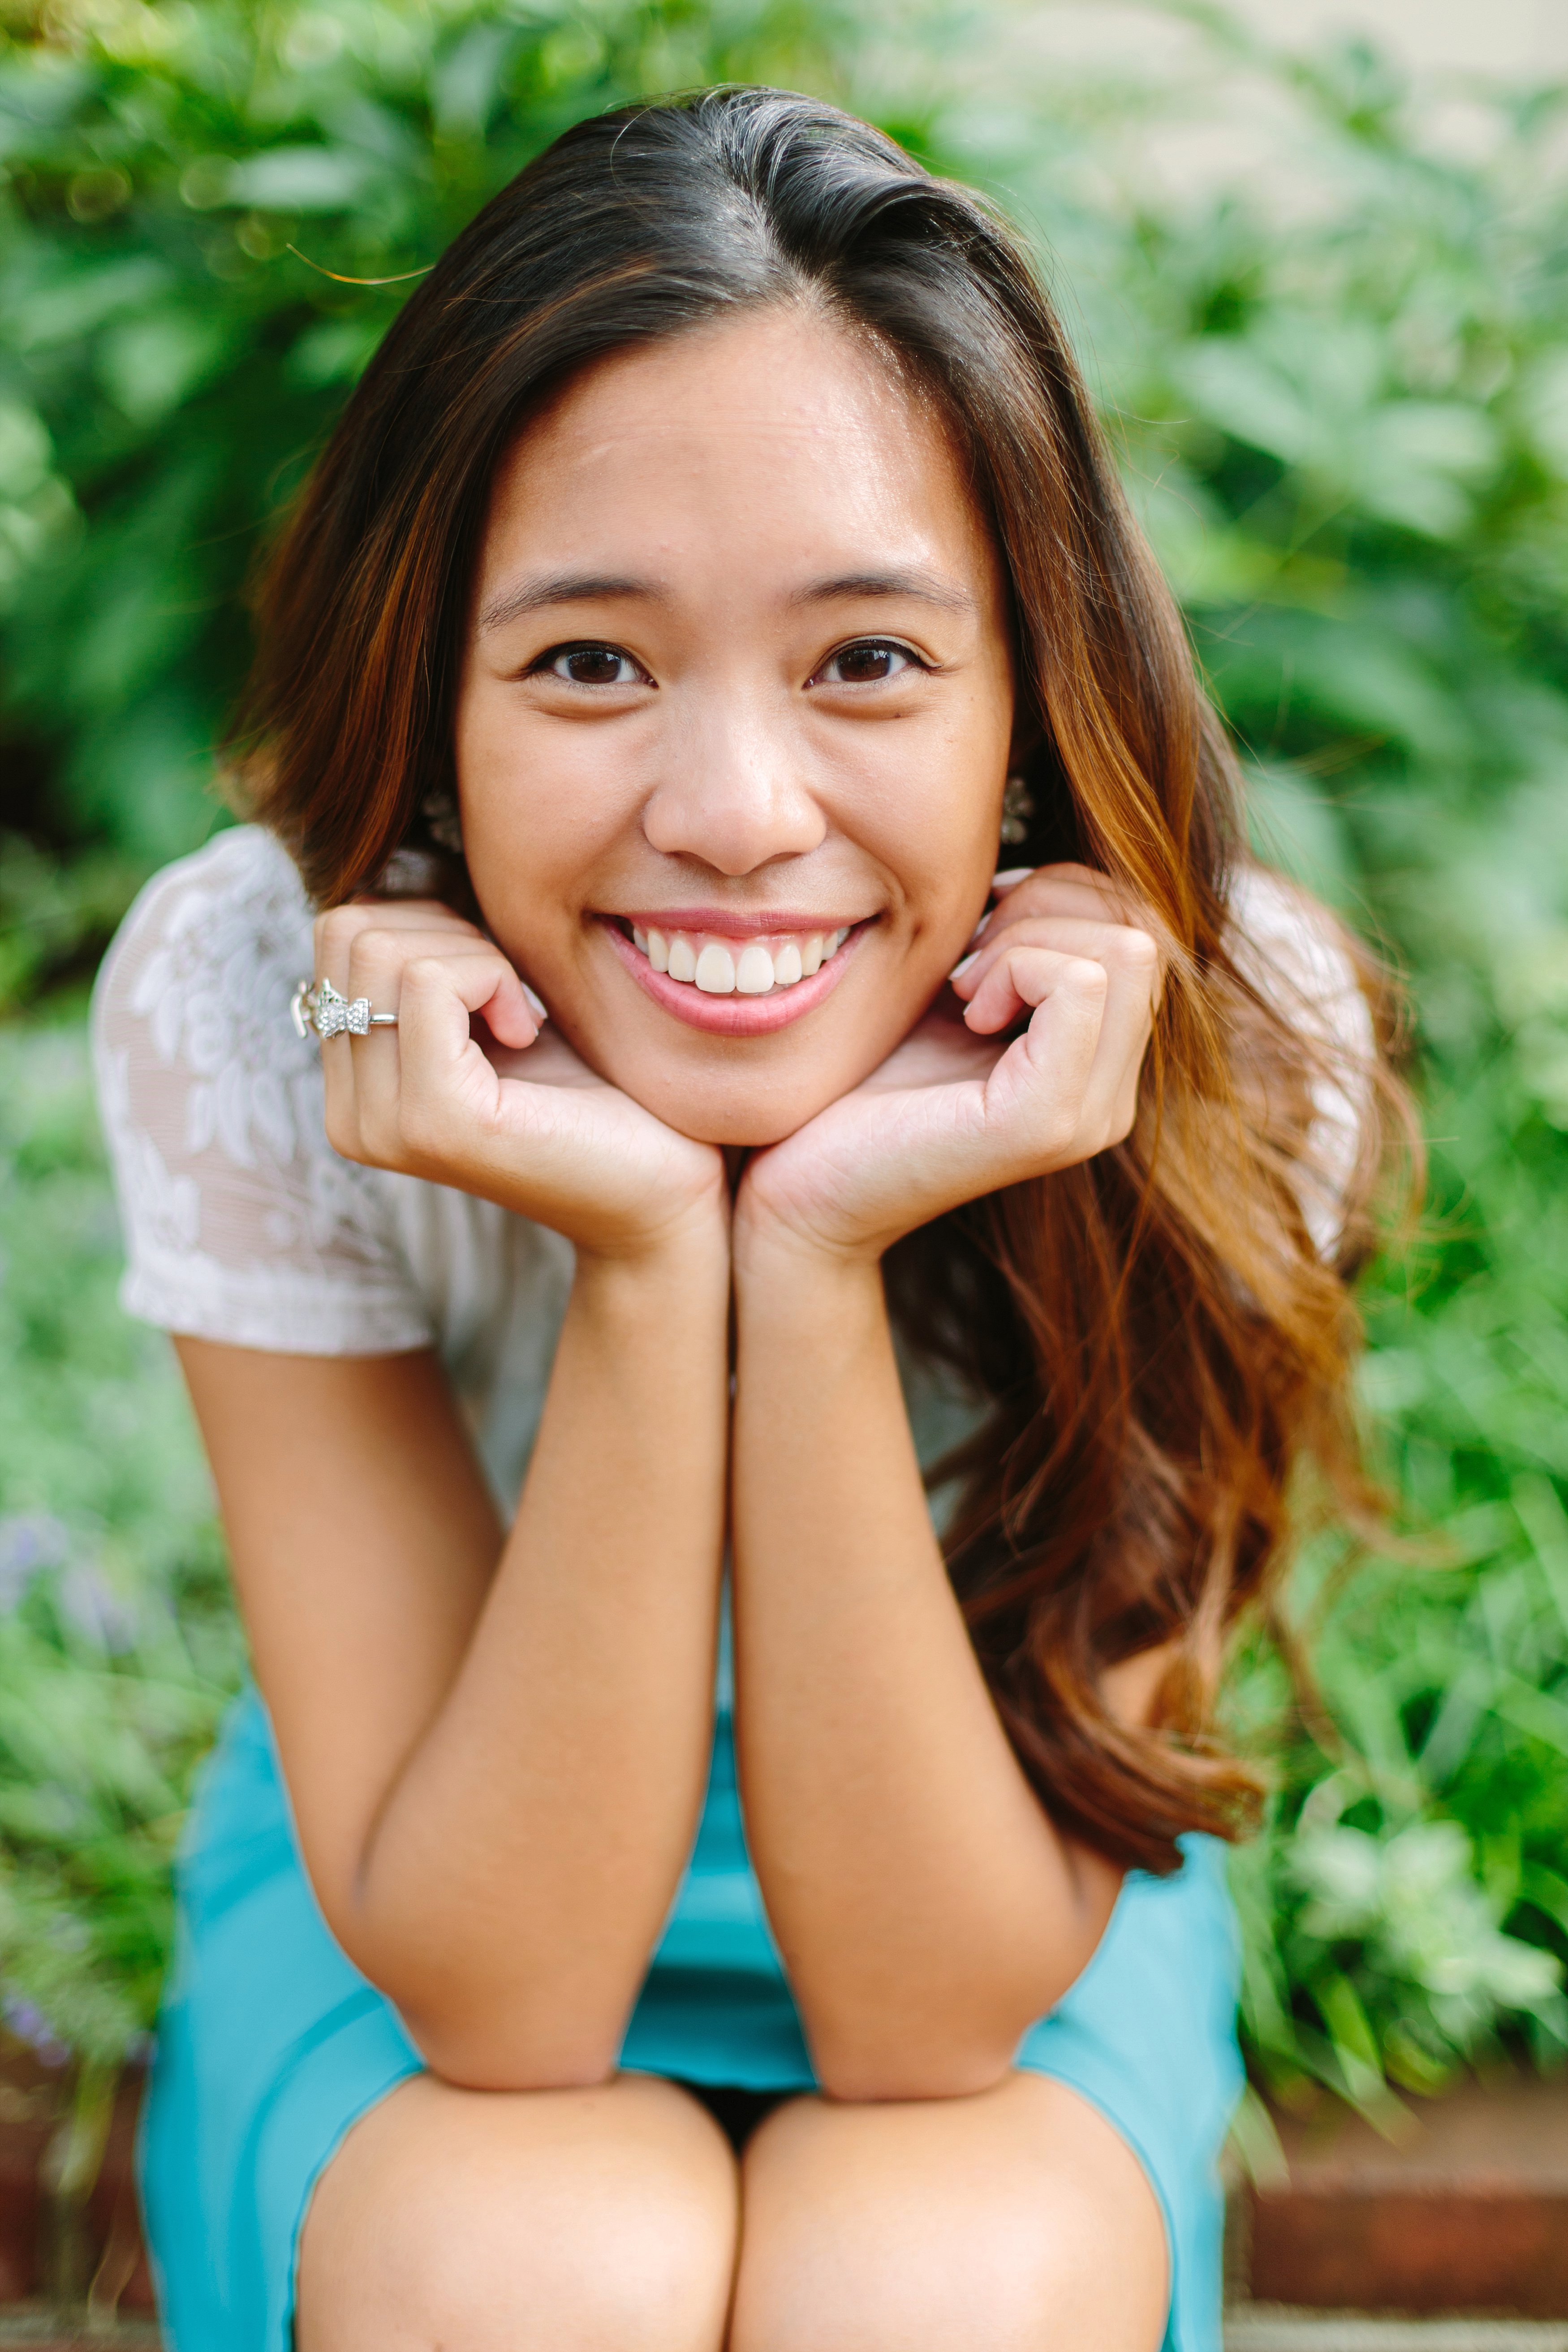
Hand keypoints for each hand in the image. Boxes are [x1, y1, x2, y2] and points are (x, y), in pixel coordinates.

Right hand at [313, 901, 727, 1261]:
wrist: (664, 1188)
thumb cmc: (598, 1093)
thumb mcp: (498, 1012)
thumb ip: (435, 962)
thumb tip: (396, 875)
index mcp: (354, 1087)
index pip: (339, 934)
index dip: (429, 925)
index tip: (497, 981)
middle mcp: (351, 1115)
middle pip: (349, 930)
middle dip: (444, 932)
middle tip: (511, 992)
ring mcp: (383, 1124)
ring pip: (383, 949)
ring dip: (473, 955)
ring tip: (522, 1017)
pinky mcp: (434, 1120)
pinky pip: (429, 983)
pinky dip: (492, 977)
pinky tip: (531, 1029)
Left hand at [734, 864, 1163, 1268]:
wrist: (798, 1189)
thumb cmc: (856, 1087)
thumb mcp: (947, 998)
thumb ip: (1008, 948)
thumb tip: (1031, 876)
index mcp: (1094, 1067)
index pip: (1140, 928)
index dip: (1061, 899)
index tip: (977, 935)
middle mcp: (1110, 1097)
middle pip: (1143, 930)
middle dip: (1049, 908)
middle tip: (967, 958)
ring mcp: (1088, 1114)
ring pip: (1125, 948)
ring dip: (1029, 937)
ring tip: (963, 987)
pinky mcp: (1047, 1121)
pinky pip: (1078, 984)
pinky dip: (1015, 966)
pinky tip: (963, 1009)